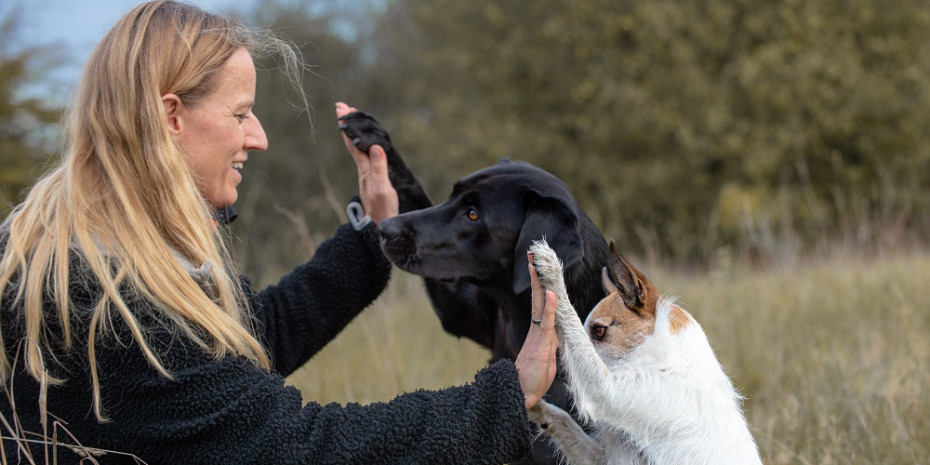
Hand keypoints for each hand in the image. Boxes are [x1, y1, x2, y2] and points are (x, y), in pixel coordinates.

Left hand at [336, 102, 398, 224]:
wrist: (380, 228)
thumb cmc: (383, 210)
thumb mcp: (382, 189)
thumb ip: (379, 168)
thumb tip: (376, 146)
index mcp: (365, 169)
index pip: (354, 143)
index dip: (349, 126)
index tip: (343, 109)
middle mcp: (364, 169)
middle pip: (353, 142)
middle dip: (349, 124)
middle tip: (341, 106)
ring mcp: (367, 174)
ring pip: (358, 148)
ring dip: (354, 132)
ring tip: (350, 119)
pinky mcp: (372, 179)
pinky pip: (364, 155)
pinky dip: (362, 143)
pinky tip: (364, 143)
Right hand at [515, 253, 558, 408]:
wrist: (521, 394)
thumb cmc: (533, 379)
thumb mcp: (547, 356)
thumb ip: (550, 342)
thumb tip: (554, 333)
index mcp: (540, 330)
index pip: (541, 301)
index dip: (540, 284)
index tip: (538, 266)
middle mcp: (537, 328)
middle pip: (538, 296)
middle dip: (537, 276)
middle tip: (533, 255)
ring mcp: (538, 334)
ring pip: (541, 304)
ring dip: (541, 284)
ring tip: (538, 265)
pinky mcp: (541, 344)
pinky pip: (547, 323)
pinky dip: (551, 307)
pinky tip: (553, 294)